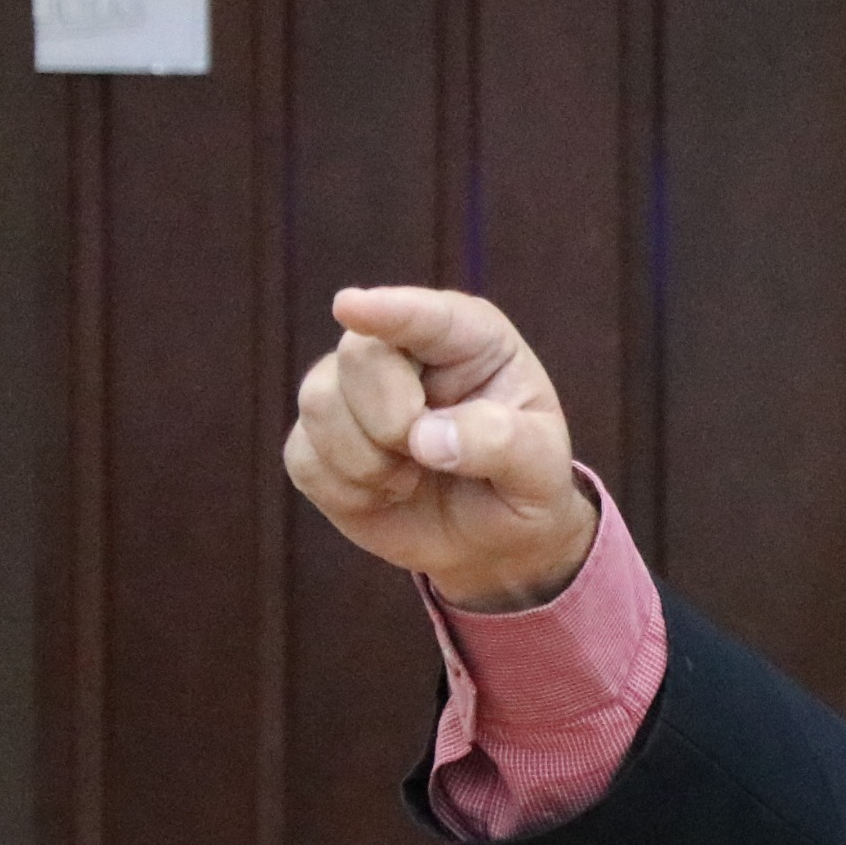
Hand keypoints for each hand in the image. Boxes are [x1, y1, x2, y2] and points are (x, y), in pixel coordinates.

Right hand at [283, 286, 595, 610]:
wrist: (491, 536)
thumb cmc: (522, 485)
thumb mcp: (541, 470)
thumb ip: (501, 443)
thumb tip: (423, 438)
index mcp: (469, 339)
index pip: (426, 316)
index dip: (388, 311)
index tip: (350, 308)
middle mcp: (402, 350)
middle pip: (360, 356)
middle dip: (392, 422)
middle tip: (428, 457)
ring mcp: (351, 390)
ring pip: (320, 403)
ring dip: (369, 462)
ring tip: (413, 477)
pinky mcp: (317, 438)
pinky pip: (304, 457)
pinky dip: (347, 491)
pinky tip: (384, 492)